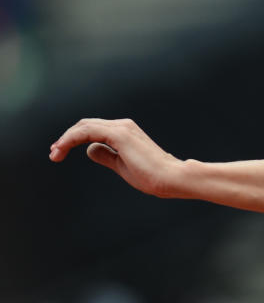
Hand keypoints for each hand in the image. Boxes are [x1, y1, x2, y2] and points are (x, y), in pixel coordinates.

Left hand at [50, 118, 182, 197]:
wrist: (170, 177)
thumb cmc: (151, 175)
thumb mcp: (122, 165)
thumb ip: (107, 155)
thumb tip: (90, 149)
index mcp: (125, 132)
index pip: (92, 129)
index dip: (73, 139)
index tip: (59, 153)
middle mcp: (123, 125)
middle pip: (85, 125)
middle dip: (66, 138)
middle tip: (54, 154)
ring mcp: (122, 128)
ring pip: (84, 126)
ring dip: (66, 139)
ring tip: (55, 154)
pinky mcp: (120, 135)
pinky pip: (88, 132)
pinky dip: (71, 139)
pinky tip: (62, 149)